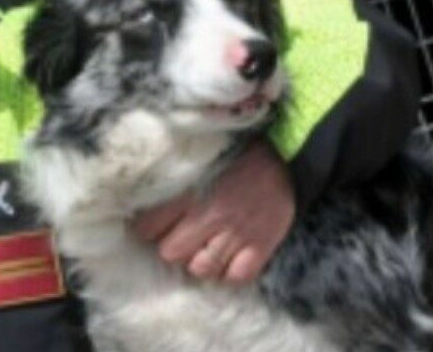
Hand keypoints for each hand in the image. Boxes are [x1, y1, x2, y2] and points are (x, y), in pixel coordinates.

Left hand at [131, 141, 294, 283]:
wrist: (286, 155)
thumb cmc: (238, 156)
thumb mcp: (199, 162)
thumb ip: (175, 184)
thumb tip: (147, 199)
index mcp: (191, 192)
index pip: (149, 227)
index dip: (148, 229)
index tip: (154, 226)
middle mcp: (211, 216)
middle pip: (171, 253)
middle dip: (172, 248)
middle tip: (181, 239)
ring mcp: (237, 234)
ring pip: (202, 269)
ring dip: (200, 262)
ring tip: (206, 249)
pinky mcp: (262, 246)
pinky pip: (237, 277)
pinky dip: (230, 272)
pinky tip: (229, 259)